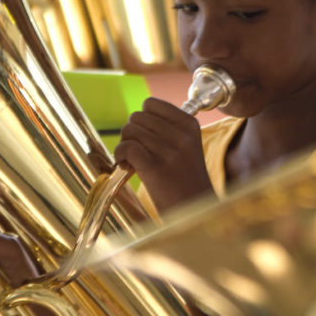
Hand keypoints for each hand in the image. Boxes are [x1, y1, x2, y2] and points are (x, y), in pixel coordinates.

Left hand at [113, 97, 214, 212]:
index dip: (142, 120)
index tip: (148, 137)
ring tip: (136, 162)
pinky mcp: (155, 167)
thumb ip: (167, 128)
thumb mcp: (187, 147)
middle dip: (132, 134)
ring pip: (129, 131)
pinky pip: (126, 147)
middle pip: (136, 117)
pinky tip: (128, 168)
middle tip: (140, 152)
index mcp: (190, 125)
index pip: (151, 103)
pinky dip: (120, 156)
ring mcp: (170, 151)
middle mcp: (182, 135)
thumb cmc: (186, 180)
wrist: (195, 212)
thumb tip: (136, 117)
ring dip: (125, 146)